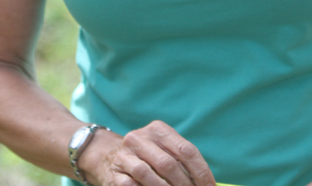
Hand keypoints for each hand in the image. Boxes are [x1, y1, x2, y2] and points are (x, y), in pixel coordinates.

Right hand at [79, 120, 215, 185]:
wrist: (106, 156)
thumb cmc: (145, 156)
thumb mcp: (162, 150)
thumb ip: (181, 162)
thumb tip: (206, 184)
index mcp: (158, 130)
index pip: (186, 150)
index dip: (201, 172)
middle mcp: (141, 137)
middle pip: (169, 164)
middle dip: (185, 185)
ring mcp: (125, 154)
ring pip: (150, 175)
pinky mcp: (115, 172)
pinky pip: (132, 185)